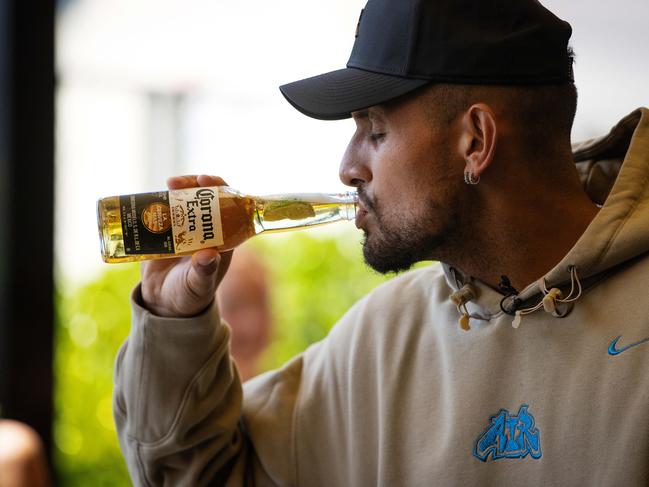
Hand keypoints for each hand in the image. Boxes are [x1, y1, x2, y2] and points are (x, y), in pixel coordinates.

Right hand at [140, 175, 232, 316]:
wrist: (164, 303)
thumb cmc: (190, 295)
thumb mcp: (199, 285)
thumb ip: (205, 272)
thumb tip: (210, 255)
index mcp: (223, 238)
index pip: (228, 206)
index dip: (220, 189)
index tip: (205, 180)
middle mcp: (206, 229)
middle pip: (203, 197)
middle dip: (192, 184)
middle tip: (176, 183)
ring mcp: (185, 227)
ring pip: (183, 200)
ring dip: (175, 189)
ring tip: (166, 186)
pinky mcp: (164, 230)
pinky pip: (162, 210)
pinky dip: (155, 201)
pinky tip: (147, 198)